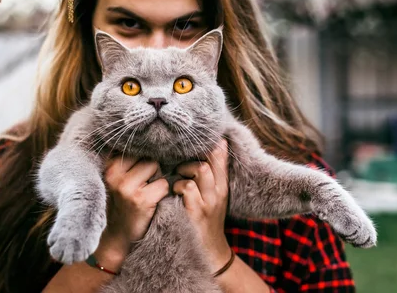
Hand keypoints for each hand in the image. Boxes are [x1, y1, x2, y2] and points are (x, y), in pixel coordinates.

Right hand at [93, 156, 168, 271]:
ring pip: (155, 167)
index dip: (141, 162)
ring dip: (156, 180)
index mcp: (108, 166)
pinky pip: (163, 184)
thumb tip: (149, 140)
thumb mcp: (116, 179)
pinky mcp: (140, 199)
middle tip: (140, 187)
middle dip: (149, 170)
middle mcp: (114, 174)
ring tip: (145, 194)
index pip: (135, 148)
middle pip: (146, 156)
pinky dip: (162, 194)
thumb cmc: (120, 204)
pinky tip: (150, 203)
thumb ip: (126, 162)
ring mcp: (126, 187)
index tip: (137, 176)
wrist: (115, 238)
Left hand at [173, 139, 231, 273]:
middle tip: (180, 163)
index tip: (194, 143)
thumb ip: (211, 176)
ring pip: (200, 169)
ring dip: (184, 170)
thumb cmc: (206, 221)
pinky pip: (187, 187)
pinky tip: (174, 192)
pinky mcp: (196, 211)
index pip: (221, 157)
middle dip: (192, 157)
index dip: (208, 146)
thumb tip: (209, 149)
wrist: (208, 253)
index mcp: (223, 187)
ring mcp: (208, 202)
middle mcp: (219, 192)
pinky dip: (178, 185)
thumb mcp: (213, 197)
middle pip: (211, 160)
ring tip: (177, 176)